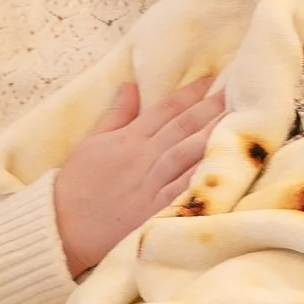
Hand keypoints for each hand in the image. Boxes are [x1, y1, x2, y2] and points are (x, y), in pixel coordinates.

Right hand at [53, 74, 225, 278]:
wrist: (62, 225)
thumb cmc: (76, 184)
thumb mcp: (91, 142)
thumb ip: (115, 115)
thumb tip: (129, 85)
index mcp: (129, 139)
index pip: (165, 110)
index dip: (190, 93)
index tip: (214, 79)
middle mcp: (144, 158)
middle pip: (183, 128)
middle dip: (212, 108)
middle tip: (240, 90)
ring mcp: (150, 184)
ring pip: (187, 153)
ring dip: (213, 135)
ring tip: (240, 120)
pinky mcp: (154, 210)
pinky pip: (182, 190)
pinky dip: (200, 177)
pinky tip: (223, 167)